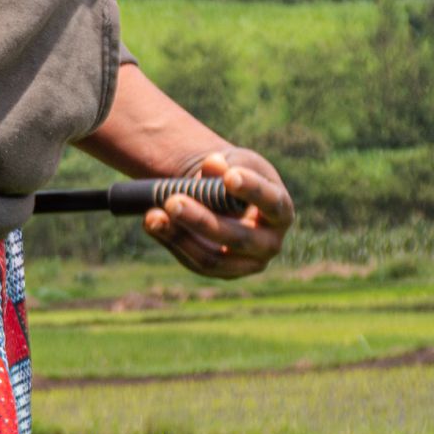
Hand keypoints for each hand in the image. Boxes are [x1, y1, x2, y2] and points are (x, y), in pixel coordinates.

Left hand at [141, 147, 290, 278]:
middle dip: (202, 221)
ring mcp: (246, 263)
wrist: (226, 197)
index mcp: (281, 212)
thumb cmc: (237, 174)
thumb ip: (226, 163)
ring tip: (152, 215)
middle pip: (239, 239)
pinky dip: (172, 241)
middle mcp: (270, 243)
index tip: (230, 177)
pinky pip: (195, 262)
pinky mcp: (222, 271)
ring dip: (179, 237)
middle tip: (172, 201)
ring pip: (212, 259)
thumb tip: (211, 165)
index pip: (272, 204)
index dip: (253, 191)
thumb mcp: (235, 161)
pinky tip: (152, 222)